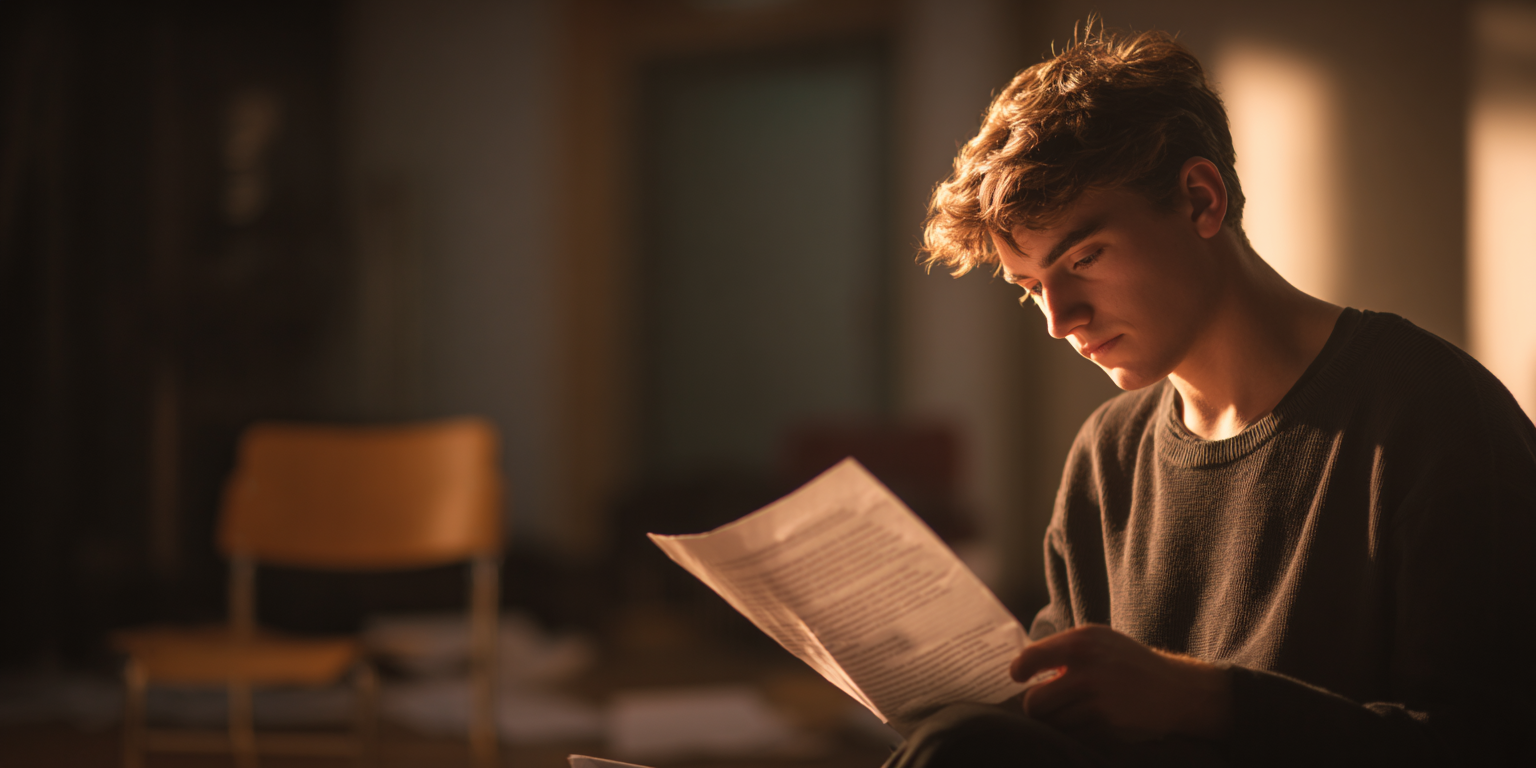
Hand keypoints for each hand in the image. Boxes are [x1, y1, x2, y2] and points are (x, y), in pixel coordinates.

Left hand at [1009, 624, 1232, 742]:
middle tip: (1047, 702)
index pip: (1030, 658)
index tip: (1019, 677)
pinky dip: (1077, 732)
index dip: (1018, 671)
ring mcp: (1098, 704)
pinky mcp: (1108, 729)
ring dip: (1058, 721)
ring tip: (1074, 710)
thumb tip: (1022, 667)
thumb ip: (1063, 649)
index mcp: (1081, 643)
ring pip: (1052, 724)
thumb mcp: (1098, 640)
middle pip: (1034, 703)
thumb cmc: (1128, 662)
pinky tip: (1092, 721)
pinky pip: (1073, 737)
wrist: (1176, 689)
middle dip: (1037, 706)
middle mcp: (1088, 672)